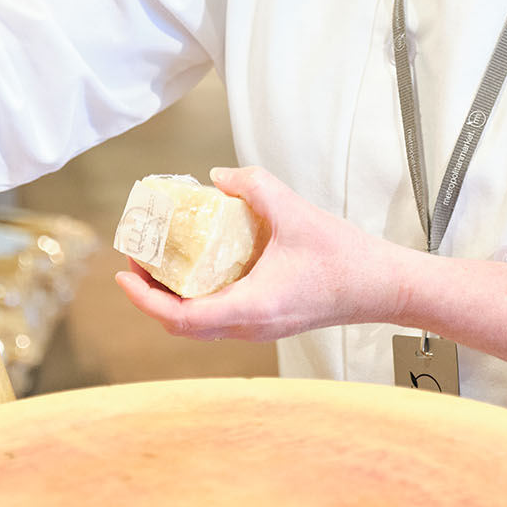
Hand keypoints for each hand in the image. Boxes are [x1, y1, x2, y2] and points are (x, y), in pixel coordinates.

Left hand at [115, 166, 405, 342]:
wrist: (381, 287)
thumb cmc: (344, 258)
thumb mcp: (294, 210)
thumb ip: (253, 185)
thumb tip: (217, 177)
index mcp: (250, 308)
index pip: (180, 317)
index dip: (144, 299)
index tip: (124, 274)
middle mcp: (250, 327)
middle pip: (182, 326)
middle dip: (151, 297)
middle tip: (136, 263)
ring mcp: (260, 329)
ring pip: (200, 326)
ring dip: (173, 300)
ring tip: (161, 266)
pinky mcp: (269, 322)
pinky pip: (220, 318)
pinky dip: (199, 299)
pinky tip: (200, 270)